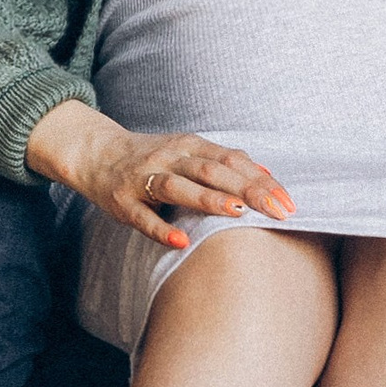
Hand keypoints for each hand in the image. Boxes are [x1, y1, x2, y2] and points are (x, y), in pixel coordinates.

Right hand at [24, 99, 295, 248]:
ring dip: (209, 199)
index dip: (262, 180)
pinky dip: (161, 228)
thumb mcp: (189, 152)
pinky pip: (142, 216)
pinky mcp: (122, 202)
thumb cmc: (153, 159)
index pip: (232, 160)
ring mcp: (144, 179)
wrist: (96, 154)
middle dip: (248, 190)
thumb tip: (268, 174)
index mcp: (190, 146)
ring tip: (237, 212)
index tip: (289, 202)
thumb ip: (225, 163)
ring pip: (178, 187)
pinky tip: (181, 240)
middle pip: (212, 171)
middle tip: (279, 210)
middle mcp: (169, 158)